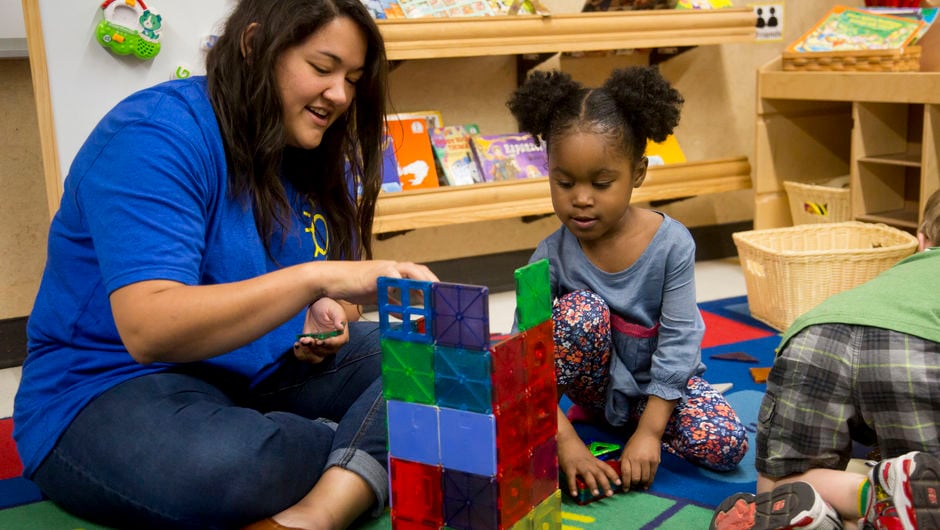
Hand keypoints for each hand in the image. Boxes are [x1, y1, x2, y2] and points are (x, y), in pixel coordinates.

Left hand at [293, 297, 347, 363]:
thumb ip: (339, 318)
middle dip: (315, 347)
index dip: (329, 344)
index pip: (337, 343)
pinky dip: (301, 352)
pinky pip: (306, 353)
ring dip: (307, 350)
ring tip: (301, 341)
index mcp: (341, 335)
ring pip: (315, 355)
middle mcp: (332, 343)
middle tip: (307, 340)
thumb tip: (341, 327)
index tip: (320, 341)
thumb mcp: (334, 309)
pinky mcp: (311, 344)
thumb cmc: (328, 305)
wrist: (316, 304)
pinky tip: (297, 344)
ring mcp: (321, 345)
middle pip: (325, 351)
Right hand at [322, 260, 437, 305]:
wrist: (334, 280)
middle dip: (430, 281)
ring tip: (429, 296)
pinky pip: (392, 281)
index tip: (439, 293)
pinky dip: (399, 290)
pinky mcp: (376, 275)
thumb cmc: (354, 286)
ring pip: (408, 271)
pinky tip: (405, 305)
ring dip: (420, 283)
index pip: (417, 273)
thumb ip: (392, 303)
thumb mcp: (378, 297)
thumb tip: (404, 314)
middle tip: (439, 295)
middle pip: (418, 270)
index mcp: (394, 271)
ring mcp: (384, 269)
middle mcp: (392, 267)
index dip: (429, 281)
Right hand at [558, 431, 621, 498]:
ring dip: (593, 485)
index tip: (619, 483)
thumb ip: (593, 463)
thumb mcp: (588, 455)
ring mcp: (579, 465)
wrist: (566, 438)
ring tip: (596, 494)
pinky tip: (574, 494)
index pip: (606, 468)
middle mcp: (588, 463)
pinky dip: (573, 486)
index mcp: (594, 460)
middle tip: (610, 494)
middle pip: (599, 474)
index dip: (613, 476)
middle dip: (605, 484)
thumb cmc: (576, 448)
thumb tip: (601, 470)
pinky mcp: (569, 467)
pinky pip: (571, 478)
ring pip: (588, 476)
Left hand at [620, 430, 661, 490]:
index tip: (625, 489)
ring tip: (640, 487)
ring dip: (641, 485)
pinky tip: (647, 485)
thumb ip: (622, 461)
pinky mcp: (655, 462)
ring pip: (644, 478)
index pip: (625, 474)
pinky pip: (652, 475)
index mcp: (627, 457)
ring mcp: (647, 461)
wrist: (648, 433)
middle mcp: (637, 460)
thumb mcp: (625, 450)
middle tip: (633, 487)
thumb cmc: (635, 442)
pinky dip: (649, 482)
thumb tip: (618, 473)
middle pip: (635, 478)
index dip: (625, 484)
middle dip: (633, 485)